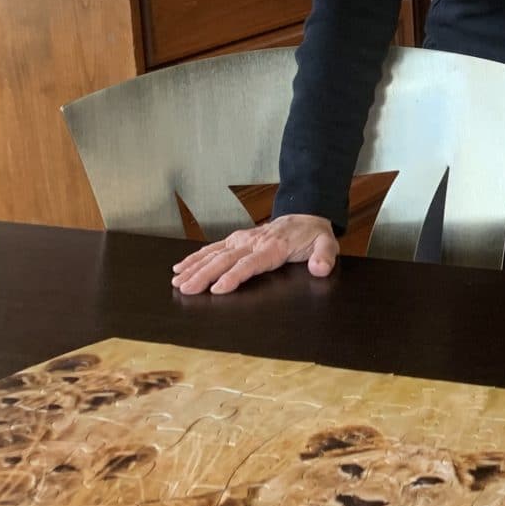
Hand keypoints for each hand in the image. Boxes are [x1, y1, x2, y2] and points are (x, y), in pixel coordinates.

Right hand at [171, 214, 337, 295]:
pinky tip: (180, 268)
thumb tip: (319, 268)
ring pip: (215, 254)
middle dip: (204, 275)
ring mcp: (243, 239)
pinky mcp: (237, 239)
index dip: (233, 276)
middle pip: (226, 260)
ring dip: (195, 267)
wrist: (306, 216)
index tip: (217, 289)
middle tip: (186, 289)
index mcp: (274, 248)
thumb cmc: (314, 236)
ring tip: (177, 281)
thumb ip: (324, 257)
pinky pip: (213, 248)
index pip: (250, 264)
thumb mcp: (327, 245)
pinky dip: (195, 257)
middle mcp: (254, 242)